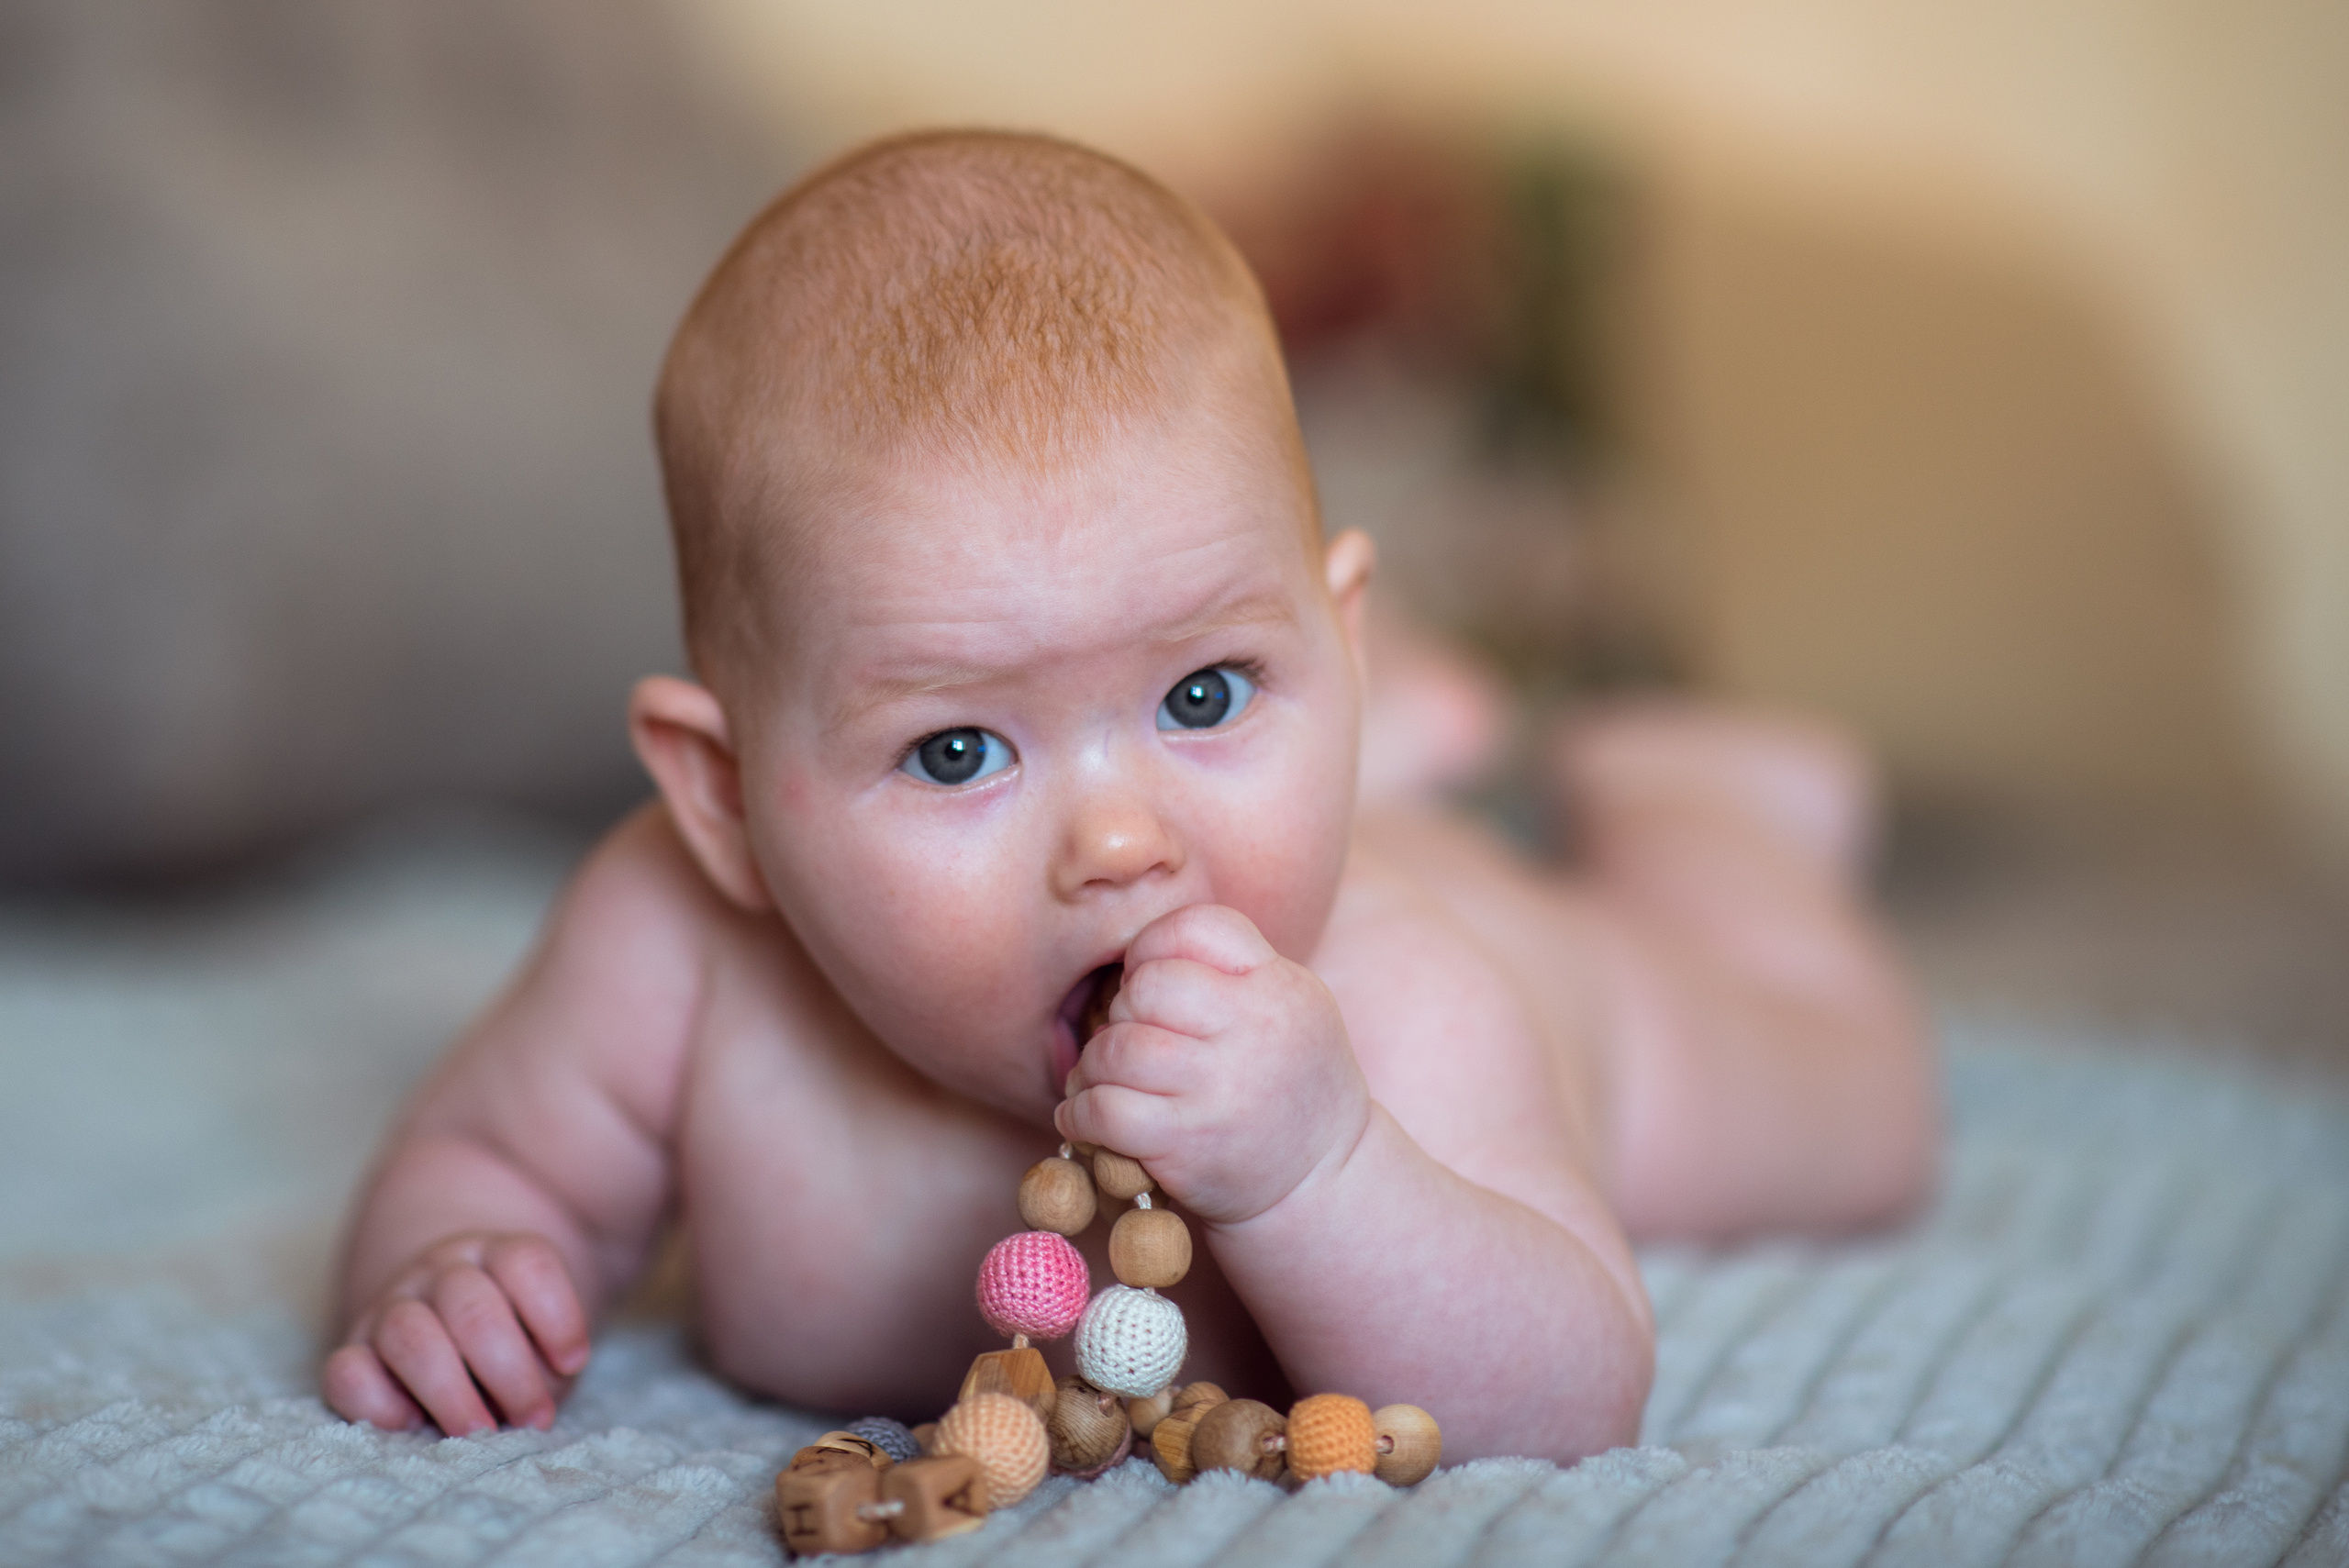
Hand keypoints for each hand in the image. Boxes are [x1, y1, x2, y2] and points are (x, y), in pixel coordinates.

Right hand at [323, 1231, 589, 1433]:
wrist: (447, 1320)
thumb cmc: (514, 1344)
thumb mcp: (545, 1345)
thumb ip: (546, 1370)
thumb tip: (528, 1413)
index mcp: (498, 1255)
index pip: (526, 1263)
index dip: (557, 1316)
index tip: (574, 1362)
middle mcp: (442, 1272)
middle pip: (472, 1308)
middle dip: (509, 1372)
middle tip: (533, 1417)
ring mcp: (392, 1307)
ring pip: (408, 1334)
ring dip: (449, 1392)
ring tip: (479, 1430)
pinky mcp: (352, 1351)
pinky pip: (346, 1371)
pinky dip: (376, 1403)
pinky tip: (410, 1423)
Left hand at [1056, 904, 1368, 1224]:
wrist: (1324, 1182)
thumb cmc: (1290, 1086)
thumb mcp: (1293, 1007)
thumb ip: (1233, 971)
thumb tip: (1140, 955)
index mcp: (1279, 986)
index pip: (1197, 928)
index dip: (1153, 946)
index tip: (1146, 979)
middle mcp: (1255, 1032)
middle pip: (1148, 987)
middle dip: (1122, 1011)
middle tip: (1129, 1039)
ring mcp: (1220, 1091)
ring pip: (1117, 1049)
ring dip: (1094, 1065)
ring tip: (1104, 1078)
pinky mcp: (1187, 1144)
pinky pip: (1104, 1110)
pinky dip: (1080, 1113)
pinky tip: (1084, 1116)